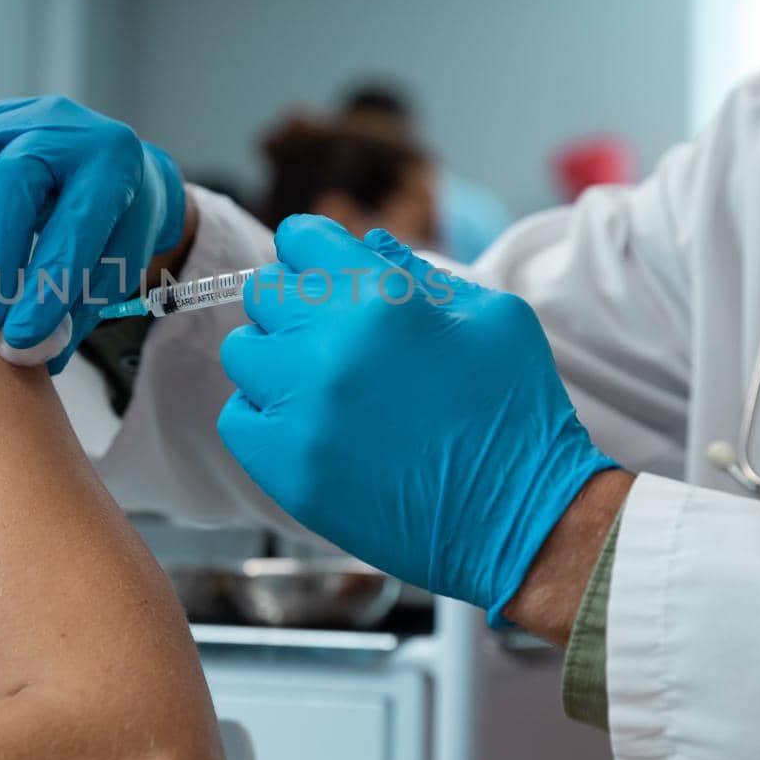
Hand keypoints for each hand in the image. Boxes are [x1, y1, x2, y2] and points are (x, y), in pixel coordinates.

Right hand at [0, 96, 185, 372]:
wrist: (102, 174)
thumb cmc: (109, 228)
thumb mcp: (114, 267)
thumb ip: (75, 305)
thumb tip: (28, 351)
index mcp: (113, 159)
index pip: (78, 220)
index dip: (46, 282)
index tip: (22, 336)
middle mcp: (63, 124)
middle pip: (13, 177)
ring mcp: (11, 114)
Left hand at [218, 217, 620, 625]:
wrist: (521, 520)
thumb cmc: (515, 412)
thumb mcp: (491, 317)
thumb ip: (416, 270)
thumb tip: (365, 243)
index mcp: (383, 297)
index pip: (300, 239)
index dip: (314, 256)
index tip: (327, 279)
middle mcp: (331, 345)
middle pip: (263, 292)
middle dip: (294, 307)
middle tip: (332, 340)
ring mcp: (302, 409)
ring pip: (243, 352)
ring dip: (274, 361)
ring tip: (320, 387)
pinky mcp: (286, 467)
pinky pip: (238, 418)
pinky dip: (264, 418)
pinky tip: (310, 429)